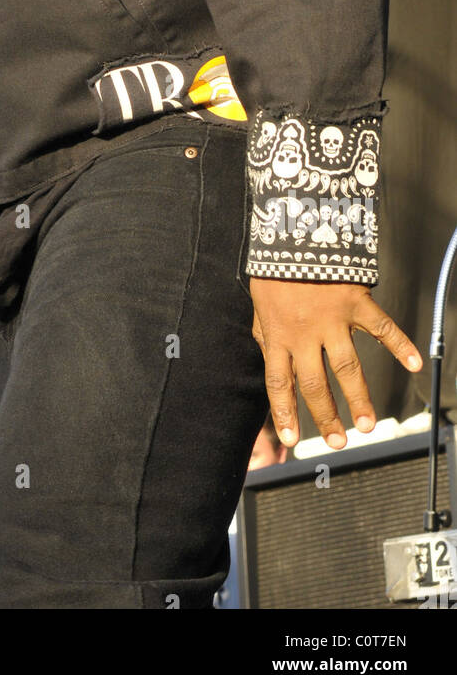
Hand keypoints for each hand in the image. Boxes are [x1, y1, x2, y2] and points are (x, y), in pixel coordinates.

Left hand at [249, 278, 422, 448]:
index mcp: (278, 336)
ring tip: (367, 425)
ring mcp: (332, 319)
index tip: (292, 441)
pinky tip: (413, 364)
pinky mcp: (355, 302)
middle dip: (326, 417)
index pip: (279, 383)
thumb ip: (267, 338)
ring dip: (359, 399)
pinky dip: (400, 345)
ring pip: (348, 367)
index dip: (284, 413)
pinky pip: (381, 327)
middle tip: (337, 441)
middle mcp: (305, 333)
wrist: (294, 233)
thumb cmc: (275, 272)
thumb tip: (273, 364)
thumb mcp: (260, 307)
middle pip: (316, 384)